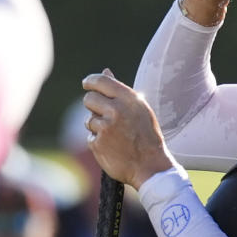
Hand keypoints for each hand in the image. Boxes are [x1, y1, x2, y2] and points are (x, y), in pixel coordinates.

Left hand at [82, 69, 174, 188]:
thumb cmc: (146, 135)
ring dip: (97, 126)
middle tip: (105, 116)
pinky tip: (113, 147)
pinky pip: (91, 136)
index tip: (87, 84)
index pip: (101, 81)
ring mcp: (106, 127)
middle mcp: (116, 110)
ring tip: (116, 136)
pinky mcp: (97, 143)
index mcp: (129, 99)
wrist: (150, 166)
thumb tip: (105, 71)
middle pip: (89, 99)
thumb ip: (120, 91)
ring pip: (89, 119)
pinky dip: (99, 141)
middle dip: (93, 106)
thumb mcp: (139, 109)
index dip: (91, 81)